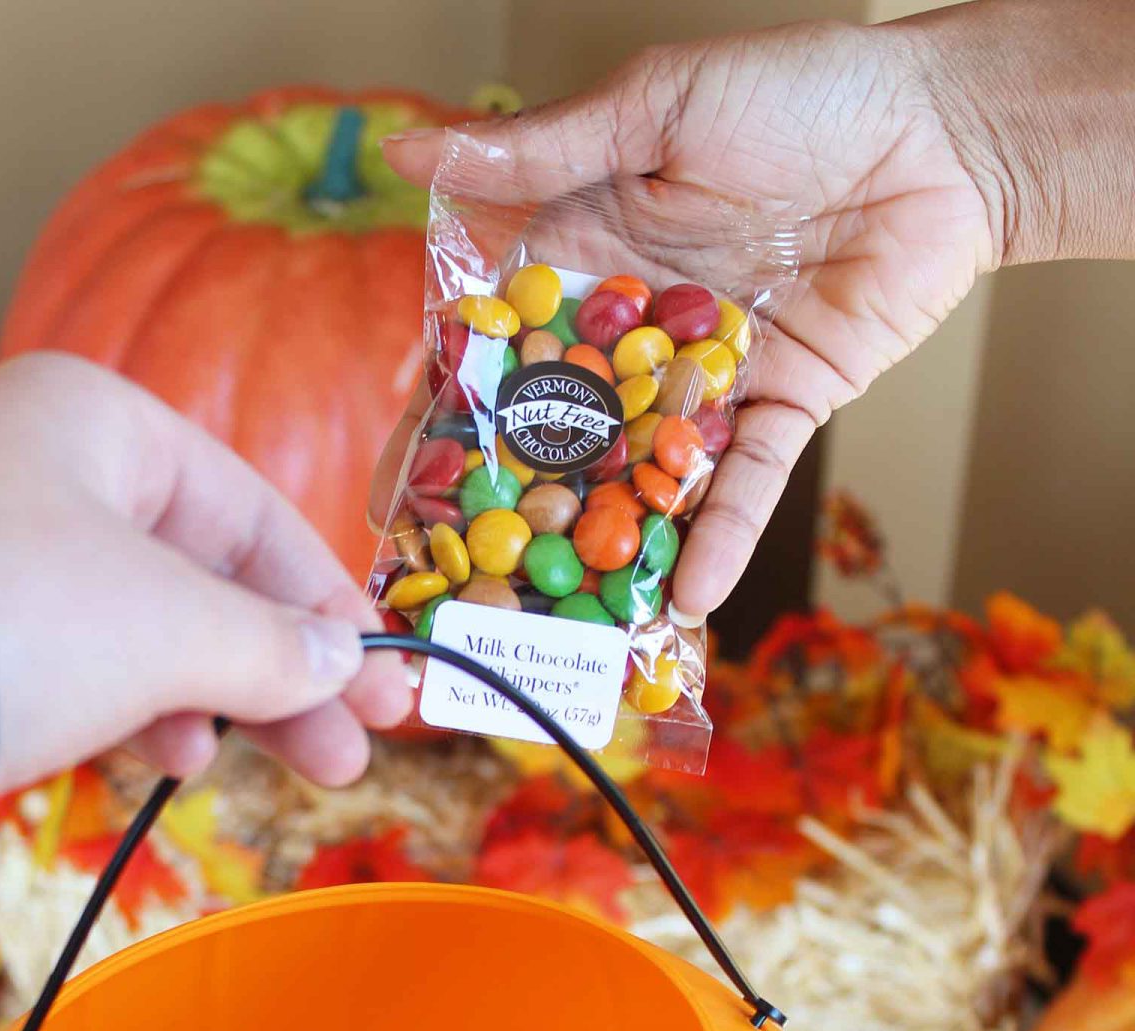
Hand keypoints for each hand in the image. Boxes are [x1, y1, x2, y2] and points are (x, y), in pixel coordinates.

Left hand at [0, 353, 408, 793]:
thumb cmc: (19, 611)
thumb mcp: (171, 624)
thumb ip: (273, 644)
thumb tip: (347, 664)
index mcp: (100, 425)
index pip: (252, 514)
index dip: (330, 604)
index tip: (387, 683)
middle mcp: (43, 474)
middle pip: (204, 579)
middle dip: (287, 672)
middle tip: (352, 756)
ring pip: (145, 630)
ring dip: (219, 701)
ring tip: (277, 764)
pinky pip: (81, 666)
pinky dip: (138, 712)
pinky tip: (171, 759)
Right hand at [386, 17, 1000, 614]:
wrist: (946, 128)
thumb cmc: (800, 92)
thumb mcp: (653, 111)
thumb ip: (537, 153)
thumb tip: (407, 149)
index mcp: (587, 265)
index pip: (500, 358)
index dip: (448, 424)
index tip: (399, 491)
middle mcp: (635, 335)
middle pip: (561, 437)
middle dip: (514, 511)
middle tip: (464, 586)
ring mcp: (705, 381)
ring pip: (644, 474)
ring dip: (610, 544)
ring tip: (565, 622)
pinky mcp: (779, 407)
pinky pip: (743, 484)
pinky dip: (719, 539)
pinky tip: (685, 601)